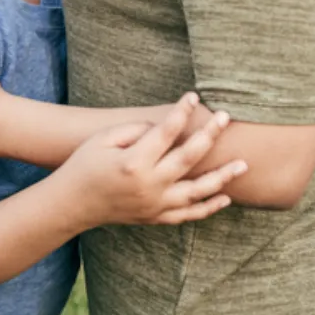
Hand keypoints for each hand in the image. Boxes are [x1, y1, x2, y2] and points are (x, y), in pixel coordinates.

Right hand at [62, 94, 246, 228]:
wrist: (72, 204)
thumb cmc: (84, 164)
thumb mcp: (102, 139)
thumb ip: (134, 130)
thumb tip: (163, 127)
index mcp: (134, 162)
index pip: (166, 131)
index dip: (181, 112)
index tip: (193, 96)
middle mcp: (149, 185)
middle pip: (189, 157)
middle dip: (209, 135)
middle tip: (226, 118)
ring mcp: (154, 204)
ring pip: (197, 191)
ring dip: (222, 177)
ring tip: (242, 164)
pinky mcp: (155, 218)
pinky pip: (188, 214)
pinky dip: (208, 207)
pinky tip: (225, 197)